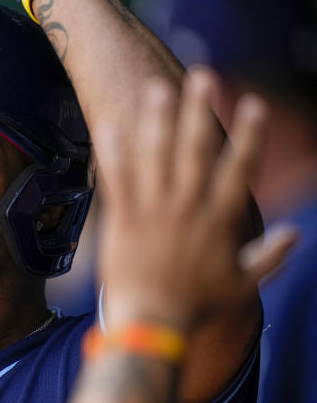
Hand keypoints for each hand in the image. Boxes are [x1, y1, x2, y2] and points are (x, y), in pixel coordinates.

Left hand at [94, 69, 295, 330]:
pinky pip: (117, 178)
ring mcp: (153, 212)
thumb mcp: (242, 286)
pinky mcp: (122, 219)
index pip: (239, 169)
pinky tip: (109, 124)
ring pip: (156, 157)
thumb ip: (268, 257)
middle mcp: (187, 209)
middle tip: (202, 78)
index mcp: (218, 222)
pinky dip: (113, 151)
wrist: (151, 325)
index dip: (248, 135)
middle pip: (195, 152)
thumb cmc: (196, 307)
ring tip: (158, 88)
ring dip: (158, 120)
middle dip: (199, 112)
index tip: (254, 105)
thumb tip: (294, 235)